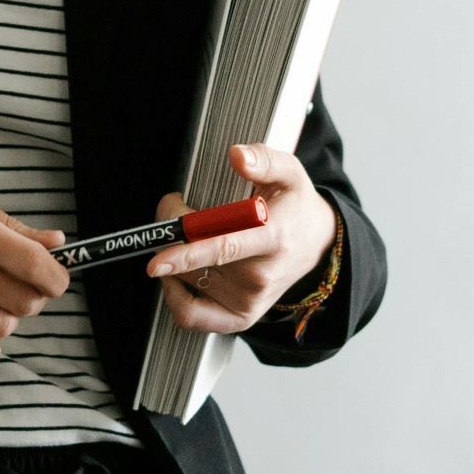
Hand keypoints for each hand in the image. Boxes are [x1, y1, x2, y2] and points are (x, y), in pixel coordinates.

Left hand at [146, 143, 336, 336]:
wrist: (315, 245)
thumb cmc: (295, 207)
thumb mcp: (290, 173)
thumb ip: (264, 159)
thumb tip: (238, 155)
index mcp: (274, 237)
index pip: (225, 247)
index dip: (187, 251)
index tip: (157, 256)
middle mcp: (261, 276)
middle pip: (195, 262)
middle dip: (171, 232)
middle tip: (174, 209)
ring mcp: (249, 301)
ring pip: (186, 281)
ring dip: (172, 258)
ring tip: (187, 236)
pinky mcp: (239, 318)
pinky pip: (191, 315)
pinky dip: (174, 296)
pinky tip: (178, 274)